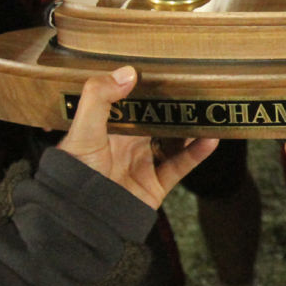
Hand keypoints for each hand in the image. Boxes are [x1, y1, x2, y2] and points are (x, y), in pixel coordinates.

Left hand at [59, 65, 217, 207]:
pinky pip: (181, 165)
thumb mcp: (83, 129)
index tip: (167, 69)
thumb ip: (99, 98)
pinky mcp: (156, 184)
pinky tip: (211, 138)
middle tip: (197, 86)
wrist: (80, 216)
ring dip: (191, 127)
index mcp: (109, 127)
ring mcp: (144, 164)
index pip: (132, 102)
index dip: (148, 87)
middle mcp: (128, 144)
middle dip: (175, 105)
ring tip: (209, 110)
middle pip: (158, 120)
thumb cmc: (74, 171)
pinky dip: (197, 153)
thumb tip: (129, 72)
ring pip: (175, 141)